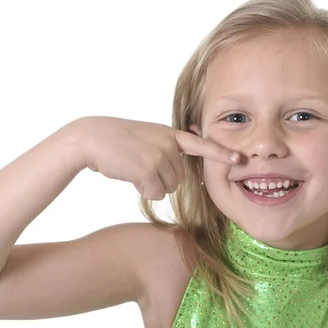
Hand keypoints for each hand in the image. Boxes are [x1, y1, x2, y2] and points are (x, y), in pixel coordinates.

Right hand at [68, 116, 238, 199]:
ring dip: (152, 186)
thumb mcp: (146, 138)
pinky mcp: (149, 169)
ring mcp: (160, 154)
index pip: (199, 144)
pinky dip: (143, 191)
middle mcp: (168, 142)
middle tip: (139, 165)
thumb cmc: (115, 142)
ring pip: (169, 187)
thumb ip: (165, 151)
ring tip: (133, 168)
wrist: (90, 138)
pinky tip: (129, 175)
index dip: (218, 153)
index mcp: (169, 134)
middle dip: (161, 179)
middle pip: (179, 178)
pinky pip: (156, 193)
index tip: (237, 159)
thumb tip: (177, 178)